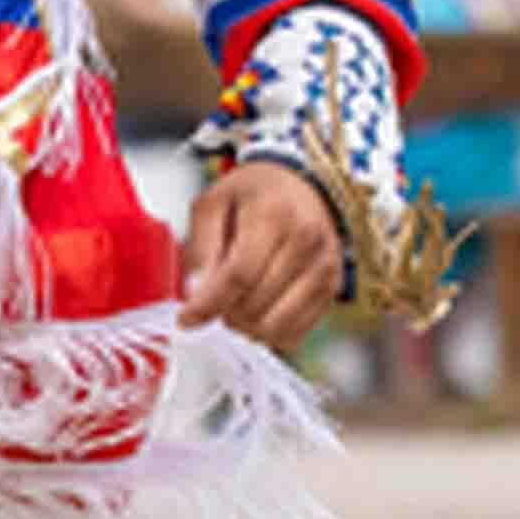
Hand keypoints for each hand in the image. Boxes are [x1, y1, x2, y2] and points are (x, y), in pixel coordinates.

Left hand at [179, 164, 344, 346]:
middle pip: (255, 304)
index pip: (238, 275)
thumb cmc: (252, 196)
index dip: (208, 304)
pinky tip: (259, 311)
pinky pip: (296, 332)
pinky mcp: (333, 289)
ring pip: (275, 326)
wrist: (300, 186)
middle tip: (215, 298)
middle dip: (225, 312)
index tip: (186, 318)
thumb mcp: (212, 204)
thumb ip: (200, 248)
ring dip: (246, 326)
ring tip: (236, 305)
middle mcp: (306, 242)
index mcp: (274, 215)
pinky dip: (270, 332)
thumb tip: (195, 293)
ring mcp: (324, 268)